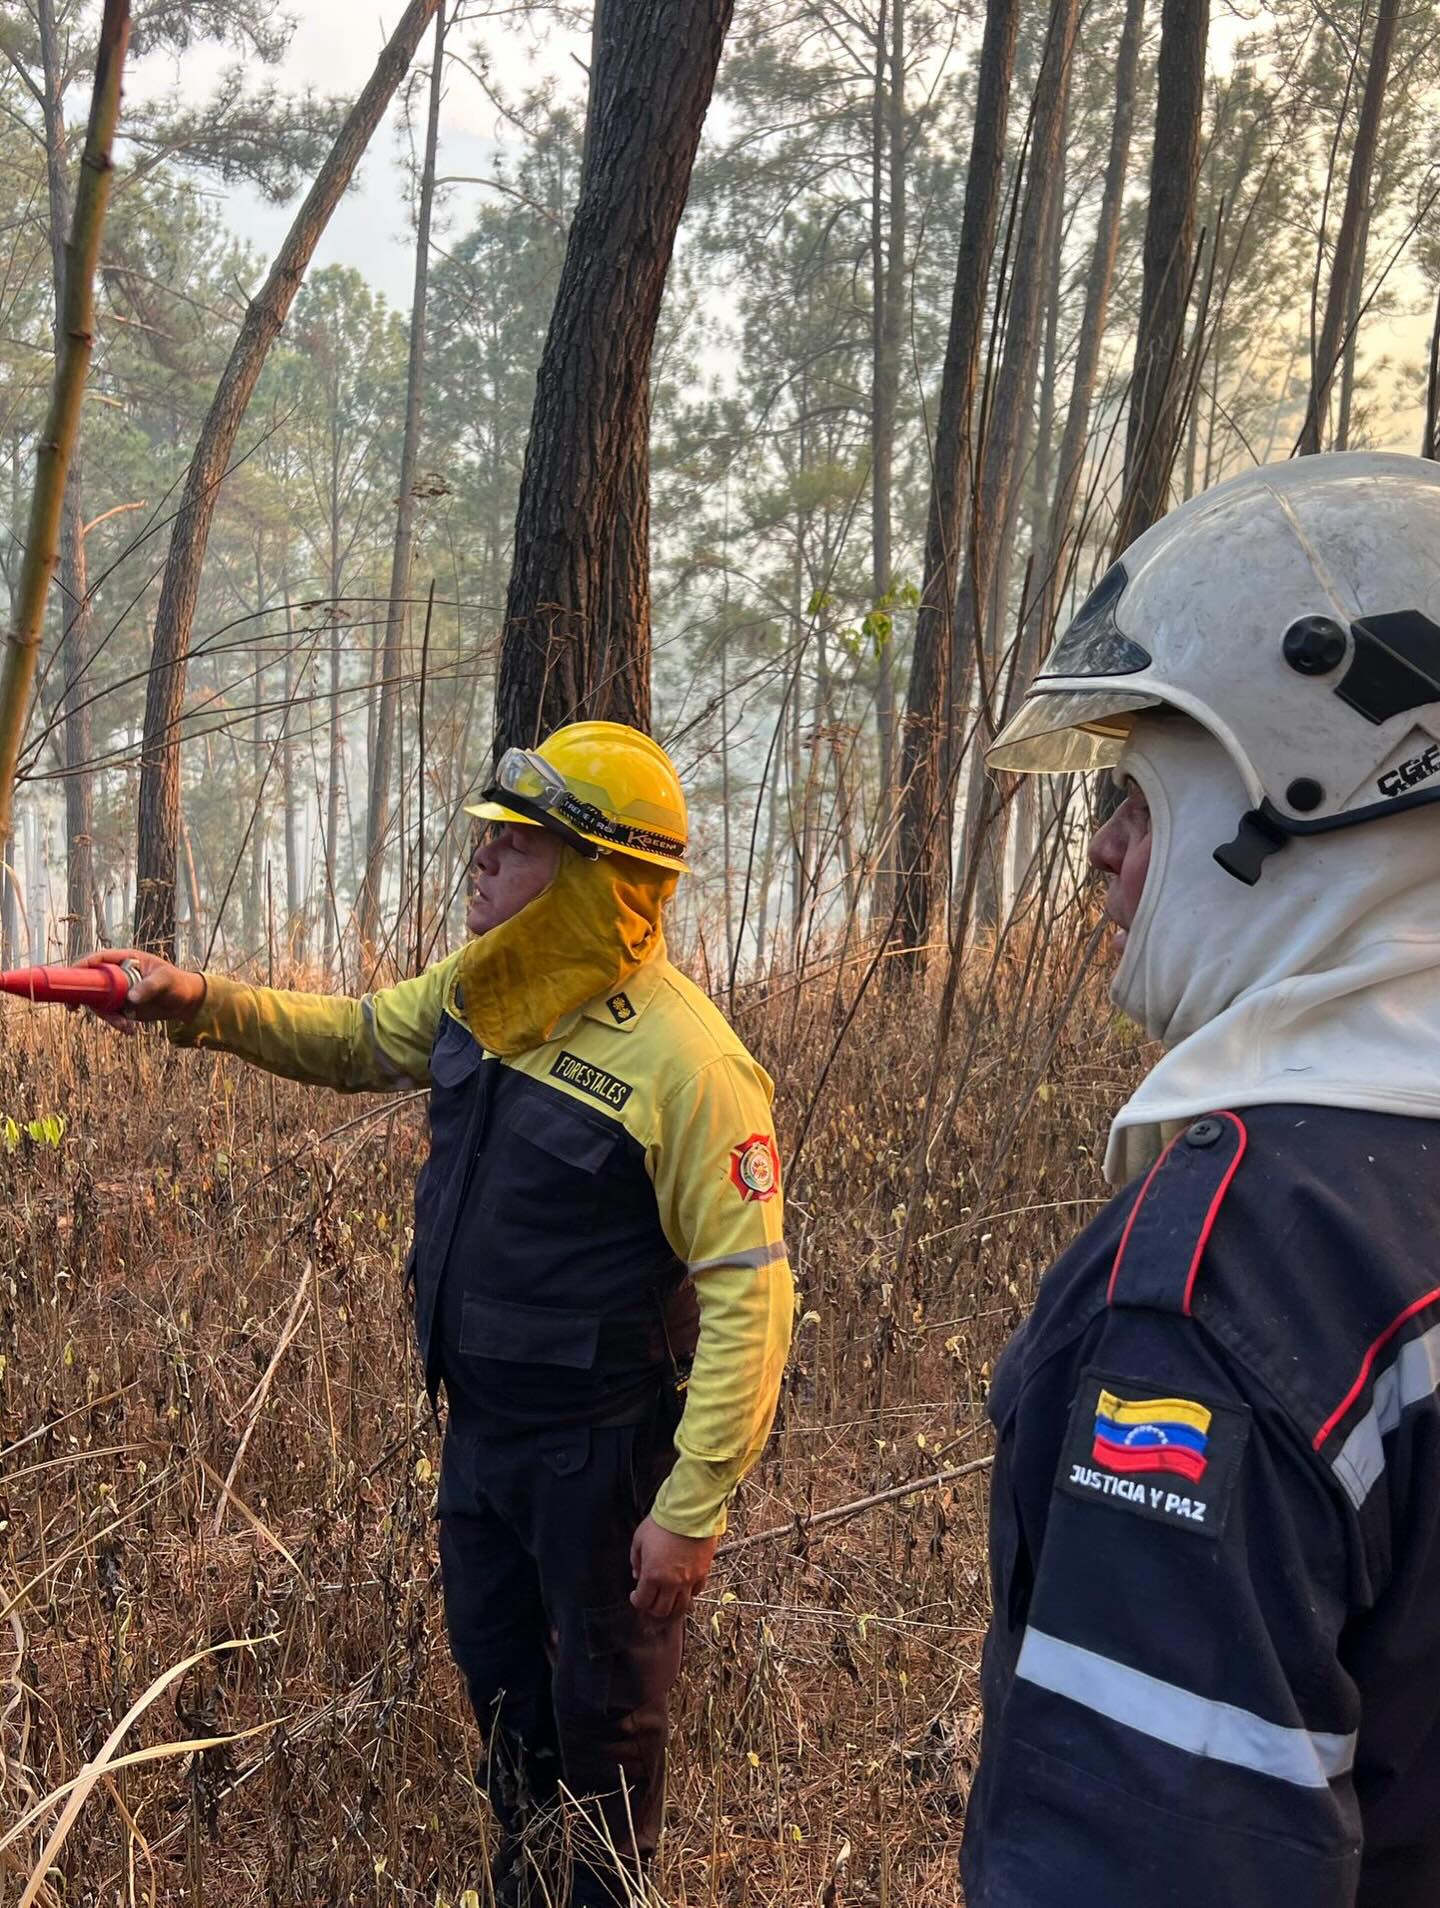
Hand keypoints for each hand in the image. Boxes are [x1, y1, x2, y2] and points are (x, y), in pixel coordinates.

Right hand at [76, 949, 205, 1024]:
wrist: (186, 1001)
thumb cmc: (177, 983)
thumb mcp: (165, 982)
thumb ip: (149, 987)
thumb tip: (130, 998)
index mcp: (125, 960)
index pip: (98, 959)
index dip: (82, 966)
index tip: (72, 978)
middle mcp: (118, 975)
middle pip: (91, 983)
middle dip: (82, 996)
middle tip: (73, 1008)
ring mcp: (119, 991)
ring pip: (99, 1003)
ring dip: (107, 1017)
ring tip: (126, 1026)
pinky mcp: (122, 1006)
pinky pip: (111, 1015)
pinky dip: (117, 1024)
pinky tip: (131, 1030)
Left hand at [629, 1515, 715, 1619]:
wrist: (689, 1511)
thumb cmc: (663, 1523)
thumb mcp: (639, 1539)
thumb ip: (635, 1561)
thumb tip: (637, 1574)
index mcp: (652, 1575)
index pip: (643, 1601)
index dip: (637, 1601)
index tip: (636, 1595)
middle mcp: (671, 1582)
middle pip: (662, 1609)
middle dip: (653, 1607)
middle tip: (650, 1599)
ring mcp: (689, 1579)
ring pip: (681, 1607)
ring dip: (672, 1607)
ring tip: (668, 1600)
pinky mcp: (703, 1572)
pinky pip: (696, 1592)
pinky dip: (689, 1594)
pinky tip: (684, 1587)